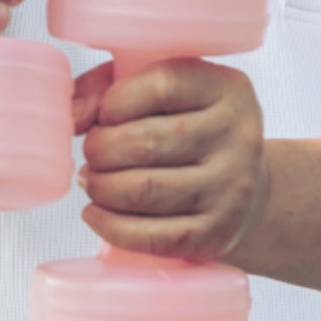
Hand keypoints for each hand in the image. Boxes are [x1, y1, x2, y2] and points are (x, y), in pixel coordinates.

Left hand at [73, 59, 267, 261]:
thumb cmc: (189, 132)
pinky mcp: (216, 234)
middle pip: (145, 142)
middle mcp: (238, 137)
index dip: (116, 101)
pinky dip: (109, 225)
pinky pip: (150, 236)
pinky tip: (96, 213)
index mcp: (228, 89)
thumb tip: (73, 113)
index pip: (161, 84)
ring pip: (142, 190)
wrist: (247, 194)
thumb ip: (109, 86)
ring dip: (101, 187)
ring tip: (94, 181)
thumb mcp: (165, 93)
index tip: (105, 115)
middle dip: (100, 150)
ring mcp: (231, 189)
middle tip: (93, 154)